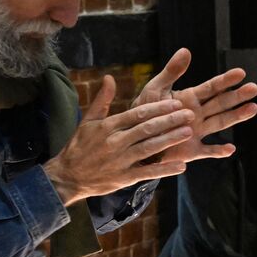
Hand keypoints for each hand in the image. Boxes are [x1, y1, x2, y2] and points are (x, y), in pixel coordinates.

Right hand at [45, 75, 193, 205]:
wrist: (67, 177)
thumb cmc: (79, 147)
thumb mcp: (88, 121)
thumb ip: (102, 100)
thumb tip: (110, 77)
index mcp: (108, 126)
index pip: (137, 114)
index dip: (158, 108)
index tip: (175, 102)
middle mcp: (115, 142)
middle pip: (147, 129)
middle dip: (170, 120)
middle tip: (189, 113)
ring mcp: (120, 161)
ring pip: (149, 148)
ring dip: (170, 139)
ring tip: (188, 131)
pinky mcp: (124, 178)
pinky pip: (148, 172)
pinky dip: (165, 169)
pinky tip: (181, 165)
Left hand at [133, 49, 256, 163]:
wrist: (137, 137)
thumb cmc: (145, 111)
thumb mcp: (156, 88)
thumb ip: (171, 72)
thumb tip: (186, 50)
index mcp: (191, 98)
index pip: (212, 87)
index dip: (226, 80)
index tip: (241, 73)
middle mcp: (198, 114)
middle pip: (222, 103)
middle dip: (237, 96)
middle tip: (254, 88)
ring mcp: (197, 132)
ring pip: (220, 123)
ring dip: (237, 116)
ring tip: (253, 108)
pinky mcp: (192, 150)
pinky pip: (208, 151)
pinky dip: (218, 151)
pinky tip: (230, 149)